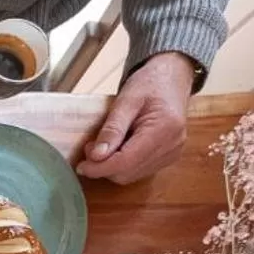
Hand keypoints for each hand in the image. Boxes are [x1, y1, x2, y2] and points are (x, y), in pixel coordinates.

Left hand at [78, 51, 195, 183]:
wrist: (171, 79)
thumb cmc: (150, 84)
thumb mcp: (126, 100)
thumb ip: (112, 128)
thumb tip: (96, 156)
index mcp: (164, 129)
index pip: (126, 162)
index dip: (100, 168)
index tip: (81, 166)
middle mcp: (172, 145)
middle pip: (128, 173)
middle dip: (104, 166)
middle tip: (91, 148)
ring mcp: (173, 153)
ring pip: (132, 175)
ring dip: (112, 166)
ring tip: (104, 145)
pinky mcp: (169, 156)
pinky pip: (140, 171)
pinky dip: (124, 164)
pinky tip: (118, 147)